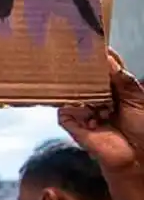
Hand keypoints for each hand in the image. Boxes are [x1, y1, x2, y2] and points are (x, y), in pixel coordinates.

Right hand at [58, 49, 143, 172]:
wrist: (138, 158)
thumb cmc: (142, 128)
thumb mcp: (137, 98)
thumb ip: (122, 79)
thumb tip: (106, 57)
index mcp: (113, 89)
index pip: (102, 67)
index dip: (98, 56)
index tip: (91, 41)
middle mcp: (95, 96)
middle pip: (84, 75)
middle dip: (81, 66)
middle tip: (75, 51)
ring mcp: (81, 108)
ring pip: (72, 89)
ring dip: (76, 85)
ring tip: (76, 76)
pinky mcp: (70, 121)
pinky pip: (64, 107)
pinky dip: (71, 104)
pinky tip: (81, 103)